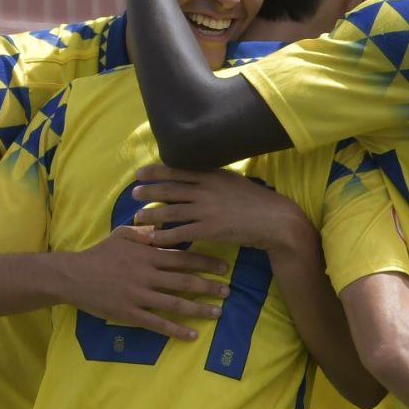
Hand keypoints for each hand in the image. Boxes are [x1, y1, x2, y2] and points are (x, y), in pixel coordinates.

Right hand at [58, 224, 231, 339]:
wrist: (73, 276)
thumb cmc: (99, 254)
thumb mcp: (122, 235)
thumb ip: (145, 231)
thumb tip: (164, 226)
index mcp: (147, 255)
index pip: (183, 257)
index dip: (206, 262)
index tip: (224, 267)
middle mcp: (147, 275)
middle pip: (185, 281)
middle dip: (209, 286)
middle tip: (228, 291)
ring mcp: (139, 296)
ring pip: (175, 303)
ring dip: (199, 309)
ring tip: (217, 312)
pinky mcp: (130, 314)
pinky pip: (158, 324)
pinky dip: (176, 330)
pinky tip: (192, 334)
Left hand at [130, 164, 311, 253]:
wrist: (275, 220)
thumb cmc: (256, 201)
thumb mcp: (233, 181)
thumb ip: (213, 177)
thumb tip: (195, 174)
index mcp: (212, 175)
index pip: (177, 170)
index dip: (156, 171)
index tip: (139, 173)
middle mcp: (206, 190)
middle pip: (170, 189)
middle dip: (148, 191)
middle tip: (133, 194)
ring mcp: (207, 210)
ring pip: (171, 211)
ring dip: (152, 214)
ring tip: (139, 217)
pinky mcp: (210, 229)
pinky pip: (181, 233)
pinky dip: (164, 236)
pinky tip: (153, 239)